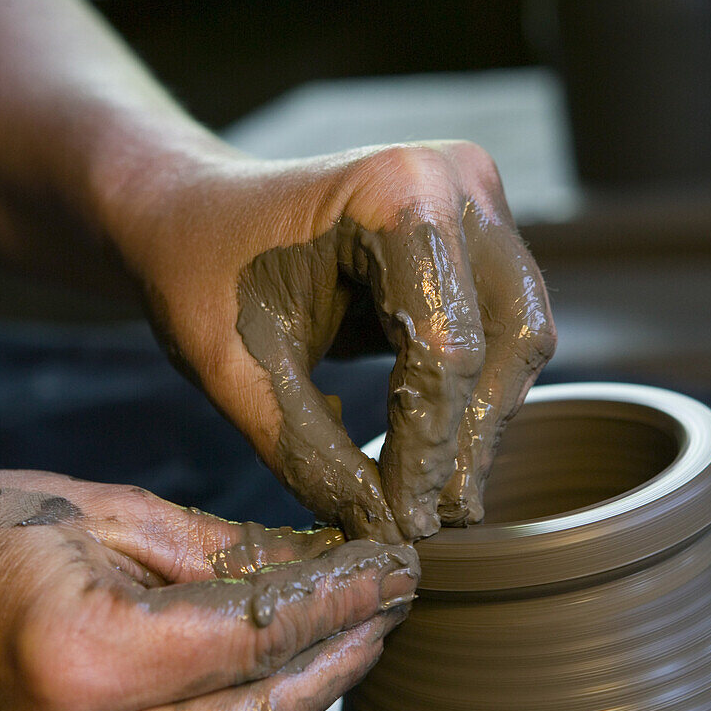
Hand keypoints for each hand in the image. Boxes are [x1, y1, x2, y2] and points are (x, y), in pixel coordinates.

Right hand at [0, 473, 417, 710]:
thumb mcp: (108, 517)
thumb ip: (223, 551)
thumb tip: (321, 563)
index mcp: (81, 658)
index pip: (255, 635)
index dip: (339, 601)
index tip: (393, 569)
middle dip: (344, 652)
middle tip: (396, 601)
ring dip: (311, 690)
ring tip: (361, 632)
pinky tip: (295, 677)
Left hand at [108, 139, 555, 540]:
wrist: (192, 210)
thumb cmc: (199, 272)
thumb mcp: (234, 368)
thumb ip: (308, 450)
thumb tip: (383, 529)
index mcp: (396, 192)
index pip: (444, 347)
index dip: (429, 447)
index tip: (406, 522)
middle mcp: (455, 181)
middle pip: (507, 337)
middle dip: (472, 437)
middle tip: (436, 519)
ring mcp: (473, 200)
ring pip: (518, 333)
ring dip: (481, 418)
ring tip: (435, 494)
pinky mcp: (472, 230)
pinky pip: (501, 323)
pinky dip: (473, 388)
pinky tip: (435, 446)